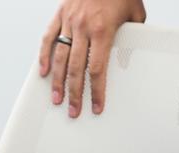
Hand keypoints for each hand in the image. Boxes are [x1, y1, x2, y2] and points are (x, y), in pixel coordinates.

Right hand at [39, 0, 145, 117]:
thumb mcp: (136, 16)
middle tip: (73, 112)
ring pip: (58, 57)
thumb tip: (128, 62)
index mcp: (103, 31)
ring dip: (57, 81)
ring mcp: (68, 21)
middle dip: (74, 94)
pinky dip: (43, 56)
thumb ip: (132, 40)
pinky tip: (42, 73)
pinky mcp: (60, 14)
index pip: (96, 70)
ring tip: (56, 99)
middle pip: (75, 69)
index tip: (96, 107)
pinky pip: (48, 38)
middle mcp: (82, 28)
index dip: (96, 92)